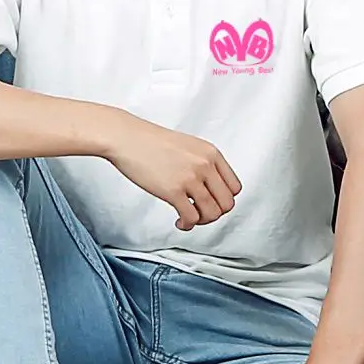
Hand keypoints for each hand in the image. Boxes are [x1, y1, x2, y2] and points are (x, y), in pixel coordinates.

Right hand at [105, 114, 240, 230]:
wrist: (128, 138)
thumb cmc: (152, 142)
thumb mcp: (189, 146)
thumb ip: (203, 163)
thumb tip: (210, 187)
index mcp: (211, 154)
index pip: (234, 187)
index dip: (224, 200)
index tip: (212, 203)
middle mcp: (205, 165)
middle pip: (227, 203)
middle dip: (215, 214)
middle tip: (201, 214)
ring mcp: (190, 178)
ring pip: (212, 213)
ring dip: (202, 222)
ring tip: (189, 218)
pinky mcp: (173, 191)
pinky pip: (191, 217)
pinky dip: (187, 225)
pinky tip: (180, 221)